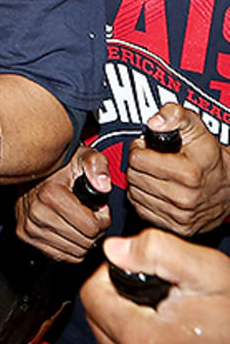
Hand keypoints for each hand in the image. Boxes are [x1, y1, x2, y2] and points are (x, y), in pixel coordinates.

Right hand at [14, 145, 111, 261]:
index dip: (103, 219)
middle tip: (90, 216)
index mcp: (50, 194)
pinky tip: (69, 230)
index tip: (98, 209)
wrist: (30, 172)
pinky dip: (69, 247)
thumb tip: (103, 185)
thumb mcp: (82, 157)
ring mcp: (29, 226)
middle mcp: (36, 212)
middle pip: (84, 242)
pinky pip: (59, 255)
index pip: (91, 227)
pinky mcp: (25, 236)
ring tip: (79, 222)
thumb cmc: (59, 167)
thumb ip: (96, 165)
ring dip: (82, 240)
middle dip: (94, 231)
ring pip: (73, 252)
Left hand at [83, 230, 229, 343]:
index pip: (91, 295)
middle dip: (118, 307)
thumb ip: (155, 250)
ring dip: (127, 339)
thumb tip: (114, 250)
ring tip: (163, 328)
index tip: (132, 275)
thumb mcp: (208, 272)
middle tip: (153, 302)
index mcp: (141, 341)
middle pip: (99, 326)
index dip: (109, 277)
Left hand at [127, 103, 229, 235]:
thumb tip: (154, 122)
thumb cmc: (209, 156)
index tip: (147, 148)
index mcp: (187, 173)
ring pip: (135, 194)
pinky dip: (144, 199)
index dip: (139, 149)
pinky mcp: (177, 227)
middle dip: (138, 165)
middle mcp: (183, 198)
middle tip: (150, 160)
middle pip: (133, 176)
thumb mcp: (196, 128)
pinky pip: (142, 210)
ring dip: (139, 182)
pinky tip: (156, 189)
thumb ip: (174, 116)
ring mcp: (180, 215)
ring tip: (153, 174)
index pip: (137, 159)